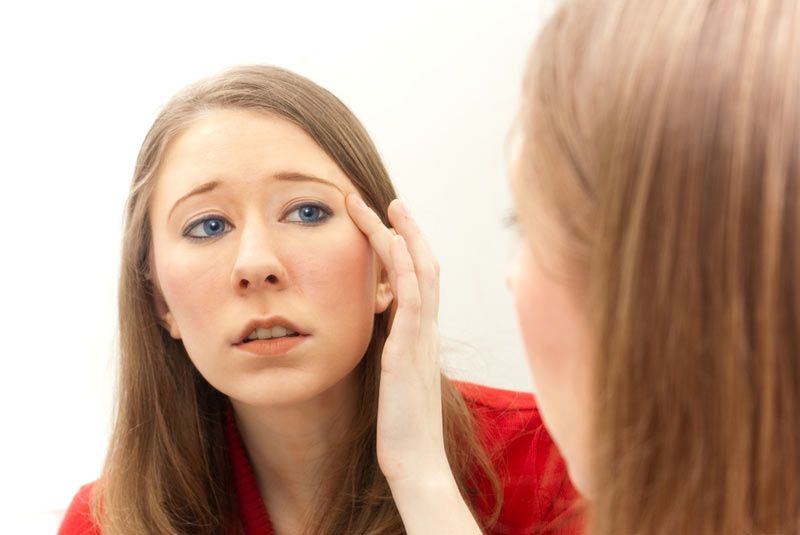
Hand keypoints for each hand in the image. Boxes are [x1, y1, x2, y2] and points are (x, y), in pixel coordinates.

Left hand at [346, 195, 481, 533]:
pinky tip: (394, 246)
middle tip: (389, 200)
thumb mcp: (398, 377)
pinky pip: (412, 302)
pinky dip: (406, 270)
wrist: (416, 462)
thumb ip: (396, 349)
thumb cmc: (404, 425)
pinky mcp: (407, 353)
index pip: (420, 279)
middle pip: (425, 266)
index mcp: (422, 335)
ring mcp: (420, 339)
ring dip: (404, 237)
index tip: (389, 221)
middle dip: (406, 230)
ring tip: (386, 206)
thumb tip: (384, 329)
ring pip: (421, 274)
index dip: (407, 247)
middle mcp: (426, 330)